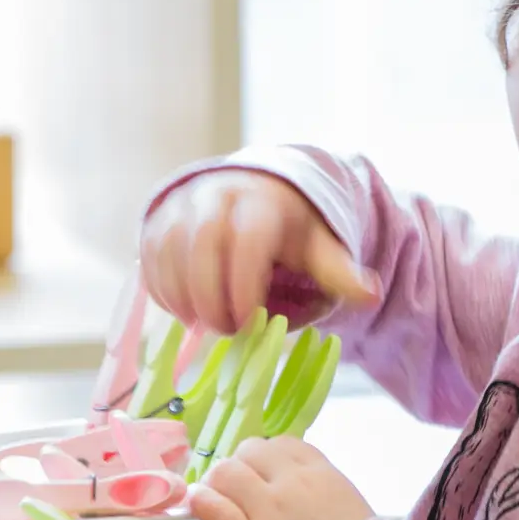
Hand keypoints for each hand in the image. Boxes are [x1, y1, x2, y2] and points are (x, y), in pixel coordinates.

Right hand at [141, 169, 377, 334]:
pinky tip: (184, 312)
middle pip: (201, 243)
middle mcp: (217, 195)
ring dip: (182, 296)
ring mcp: (182, 205)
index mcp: (261, 202)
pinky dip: (162, 290)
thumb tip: (370, 293)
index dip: (243, 286)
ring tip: (204, 324)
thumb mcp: (319, 246)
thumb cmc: (290, 228)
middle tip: (226, 330)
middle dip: (210, 295)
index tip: (249, 320)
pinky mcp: (157, 219)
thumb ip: (339, 271)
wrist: (254, 190)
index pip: (247, 241)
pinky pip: (148, 256)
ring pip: (168, 249)